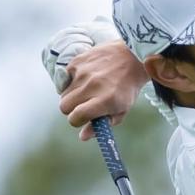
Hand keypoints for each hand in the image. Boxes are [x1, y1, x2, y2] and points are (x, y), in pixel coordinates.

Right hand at [42, 19, 148, 139]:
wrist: (131, 57)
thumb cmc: (127, 88)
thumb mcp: (120, 111)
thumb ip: (101, 126)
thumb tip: (82, 136)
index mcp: (104, 101)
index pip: (76, 117)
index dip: (76, 121)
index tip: (82, 119)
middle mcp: (91, 85)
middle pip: (64, 106)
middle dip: (71, 110)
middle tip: (83, 106)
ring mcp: (83, 72)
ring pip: (63, 93)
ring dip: (72, 96)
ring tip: (86, 91)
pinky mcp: (78, 60)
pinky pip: (65, 77)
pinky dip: (71, 81)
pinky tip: (84, 79)